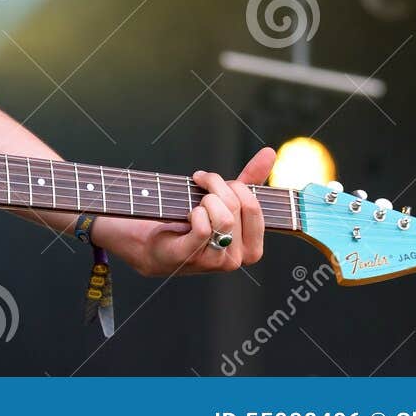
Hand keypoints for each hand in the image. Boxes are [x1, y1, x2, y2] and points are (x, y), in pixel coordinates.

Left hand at [95, 147, 276, 277]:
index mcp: (251, 247)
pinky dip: (194, 213)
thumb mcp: (221, 199)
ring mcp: (214, 262)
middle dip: (216, 186)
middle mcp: (237, 259)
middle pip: (238, 206)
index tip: (213, 181)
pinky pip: (203, 229)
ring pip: (224, 216)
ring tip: (191, 200)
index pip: (255, 206)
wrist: (146, 240)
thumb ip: (249, 180)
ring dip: (203, 198)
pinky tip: (186, 214)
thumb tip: (269, 152)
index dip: (234, 186)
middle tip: (199, 183)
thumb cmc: (187, 221)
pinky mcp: (189, 258)